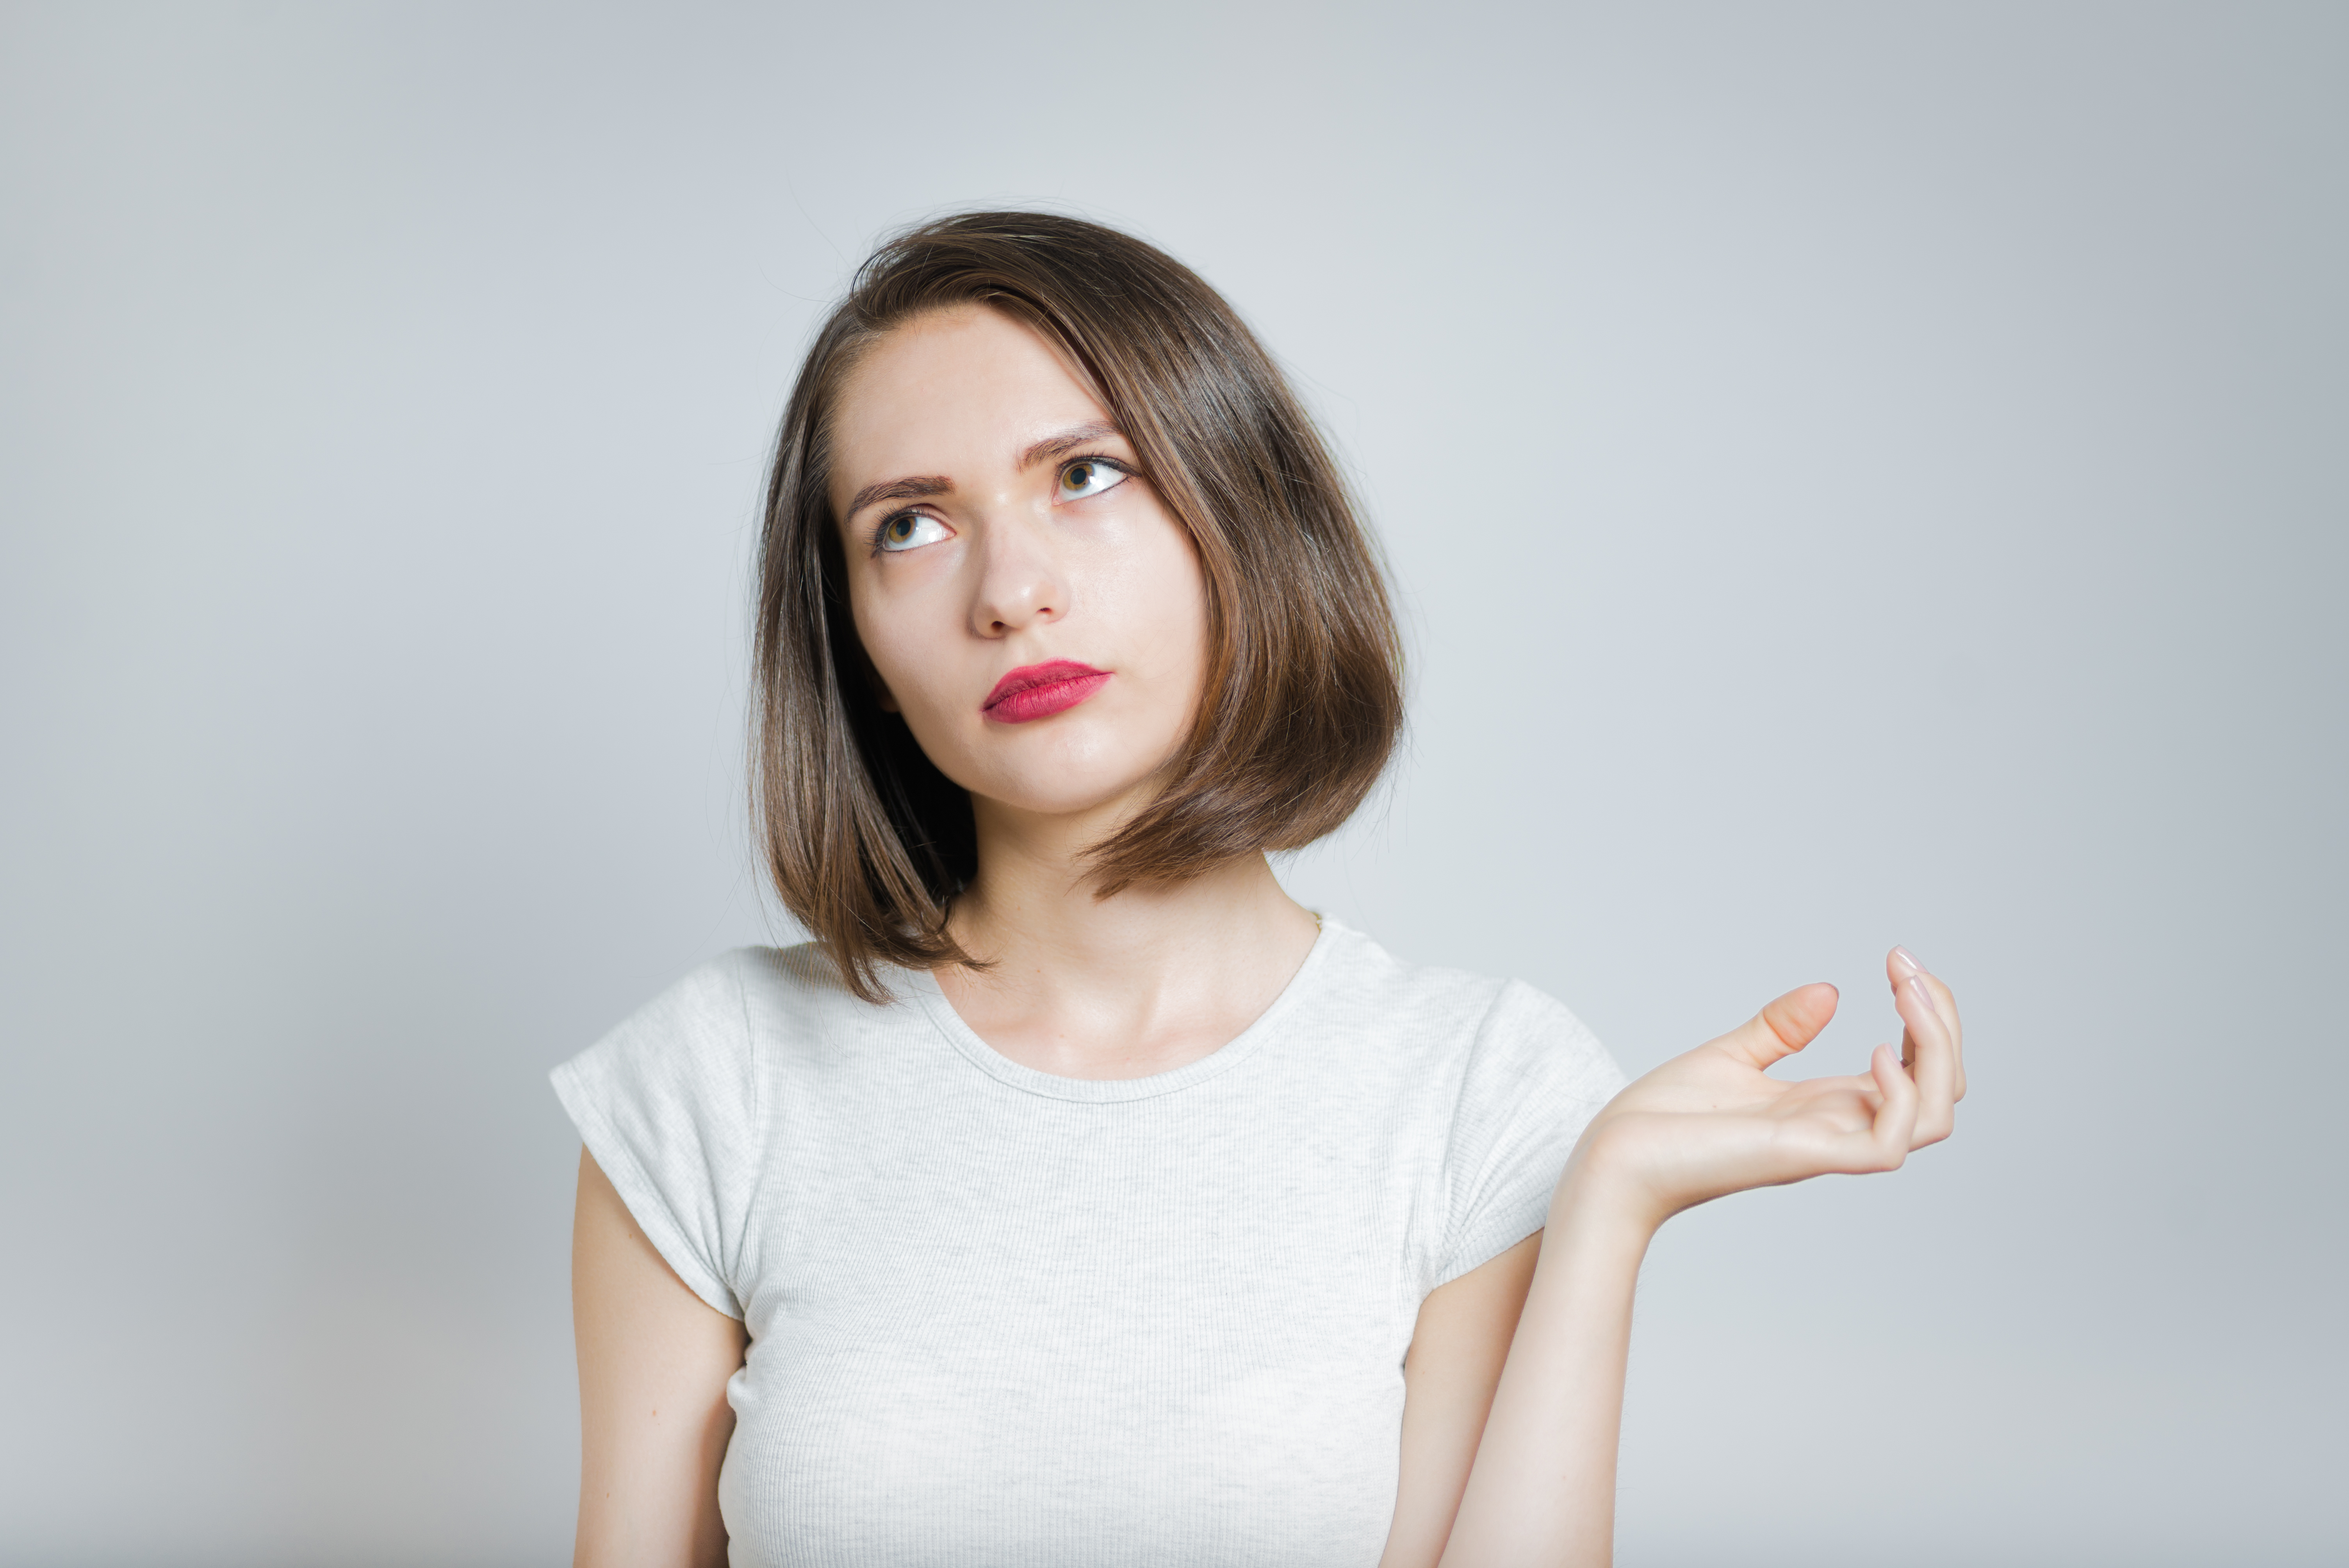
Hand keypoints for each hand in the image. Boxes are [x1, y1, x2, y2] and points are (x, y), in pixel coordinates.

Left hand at [1568, 948, 1964, 1231]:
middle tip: (1907, 967)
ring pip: (1933, 1117)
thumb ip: (1781, 1028)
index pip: (1915, 1071)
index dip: (1925, 1016)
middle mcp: (1838, 1128)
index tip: (1898, 961)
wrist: (1614, 1157)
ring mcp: (1827, 1146)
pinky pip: (1888, 1144)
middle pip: (1940, 1090)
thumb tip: (1830, 990)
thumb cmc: (1662, 1119)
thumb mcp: (1730, 1057)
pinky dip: (1901, 1096)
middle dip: (1943, 1023)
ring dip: (1937, 1050)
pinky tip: (1878, 1050)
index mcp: (1826, 1106)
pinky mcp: (1804, 1158)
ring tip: (1905, 993)